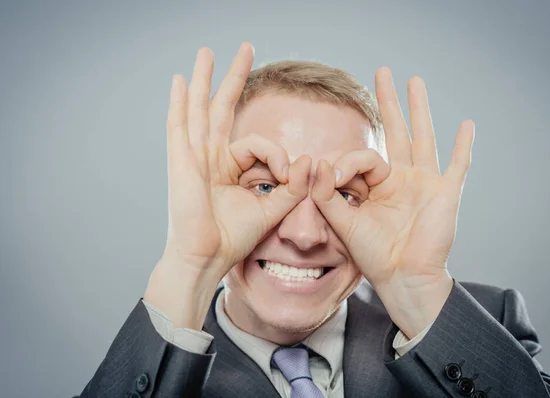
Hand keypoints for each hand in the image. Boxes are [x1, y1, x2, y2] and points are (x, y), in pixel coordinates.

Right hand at [145, 43, 310, 327]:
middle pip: (222, 108)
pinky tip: (180, 79)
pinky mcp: (181, 162)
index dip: (277, 154)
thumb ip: (292, 186)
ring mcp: (192, 157)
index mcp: (228, 169)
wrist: (207, 258)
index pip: (258, 145)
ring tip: (207, 51)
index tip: (287, 174)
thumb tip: (309, 160)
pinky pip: (179, 125)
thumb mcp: (271, 208)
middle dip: (235, 78)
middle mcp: (209, 157)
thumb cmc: (233, 239)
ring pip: (199, 108)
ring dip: (204, 78)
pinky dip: (179, 101)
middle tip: (247, 49)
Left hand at [311, 69, 474, 336]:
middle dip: (388, 102)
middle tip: (382, 72)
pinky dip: (464, 147)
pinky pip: (457, 165)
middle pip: (395, 131)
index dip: (346, 163)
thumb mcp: (343, 223)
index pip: (363, 157)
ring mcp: (425, 183)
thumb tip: (315, 163)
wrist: (402, 279)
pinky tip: (467, 124)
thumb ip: (326, 195)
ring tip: (414, 81)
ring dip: (419, 109)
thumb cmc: (374, 256)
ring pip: (423, 137)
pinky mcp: (445, 193)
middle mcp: (402, 178)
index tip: (335, 178)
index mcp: (377, 185)